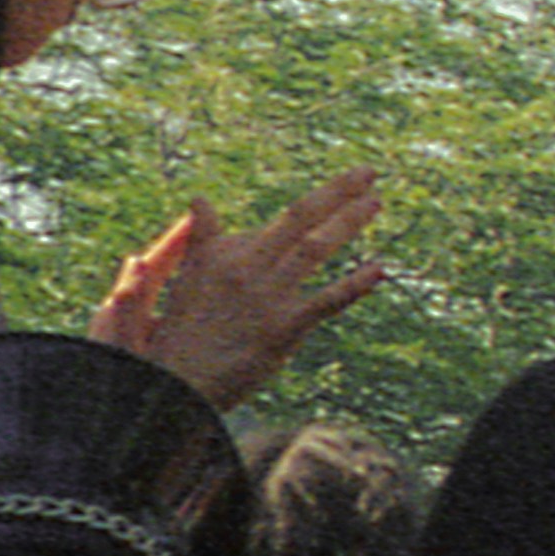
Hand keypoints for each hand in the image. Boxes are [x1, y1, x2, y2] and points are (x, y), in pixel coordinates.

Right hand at [90, 166, 382, 404]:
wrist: (174, 385)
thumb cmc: (180, 336)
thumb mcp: (184, 279)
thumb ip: (201, 239)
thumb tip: (200, 198)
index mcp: (225, 253)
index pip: (281, 221)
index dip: (317, 202)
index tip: (347, 186)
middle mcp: (247, 267)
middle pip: (299, 218)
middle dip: (337, 191)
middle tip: (370, 171)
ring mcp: (267, 296)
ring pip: (314, 248)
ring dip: (347, 221)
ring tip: (375, 200)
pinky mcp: (282, 328)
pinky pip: (325, 301)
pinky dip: (354, 285)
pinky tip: (380, 269)